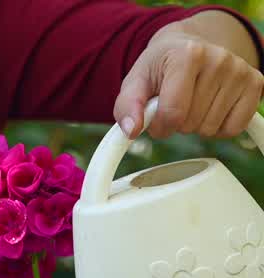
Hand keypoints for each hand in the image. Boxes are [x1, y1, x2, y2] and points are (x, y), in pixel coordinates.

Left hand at [115, 14, 263, 138]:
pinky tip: (210, 108)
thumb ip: (127, 106)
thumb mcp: (135, 82)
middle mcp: (219, 59)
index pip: (172, 113)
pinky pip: (234, 129)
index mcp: (187, 55)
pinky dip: (218, 128)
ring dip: (196, 125)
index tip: (155, 119)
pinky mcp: (255, 83)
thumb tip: (131, 130)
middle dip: (177, 124)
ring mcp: (240, 70)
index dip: (159, 126)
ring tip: (192, 103)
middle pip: (191, 123)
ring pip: (210, 129)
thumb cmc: (159, 67)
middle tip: (175, 104)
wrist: (187, 46)